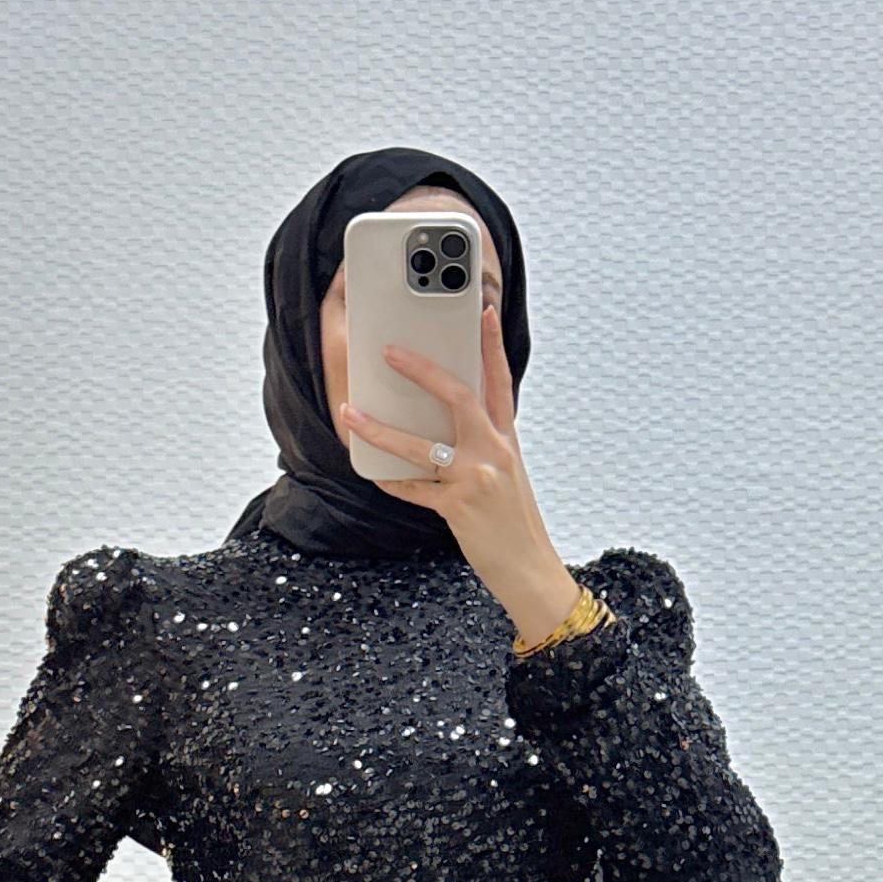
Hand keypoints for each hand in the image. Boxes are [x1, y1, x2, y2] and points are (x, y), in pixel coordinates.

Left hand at [337, 298, 583, 648]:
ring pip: (422, 443)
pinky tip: (372, 471)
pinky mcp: (458, 507)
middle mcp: (494, 452)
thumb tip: (447, 427)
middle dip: (421, 370)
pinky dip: (391, 480)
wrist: (530, 569)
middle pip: (458, 396)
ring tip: (351, 414)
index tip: (482, 312)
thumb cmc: (514, 524)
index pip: (499, 382)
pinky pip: (414, 488)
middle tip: (390, 351)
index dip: (491, 345)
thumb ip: (483, 447)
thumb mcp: (507, 476)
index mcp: (506, 440)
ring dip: (380, 428)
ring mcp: (476, 478)